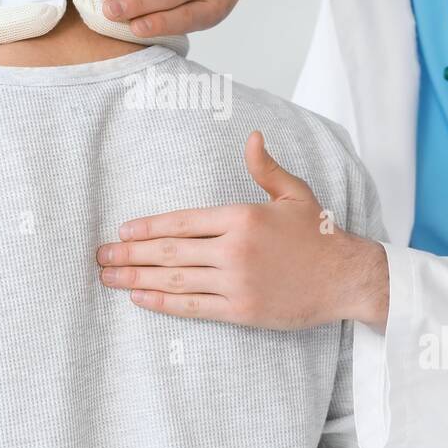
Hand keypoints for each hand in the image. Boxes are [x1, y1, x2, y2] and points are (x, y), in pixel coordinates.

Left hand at [95, 131, 389, 329]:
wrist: (346, 278)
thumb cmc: (319, 235)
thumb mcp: (294, 193)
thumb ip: (265, 167)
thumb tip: (251, 136)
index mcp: (242, 217)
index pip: (182, 222)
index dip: (148, 228)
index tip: (122, 232)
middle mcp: (234, 250)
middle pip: (170, 252)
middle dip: (130, 254)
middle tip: (100, 257)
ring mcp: (236, 282)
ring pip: (175, 279)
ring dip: (137, 279)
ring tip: (110, 278)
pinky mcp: (241, 311)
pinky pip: (193, 306)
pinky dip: (163, 302)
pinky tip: (140, 299)